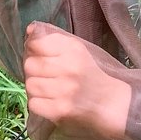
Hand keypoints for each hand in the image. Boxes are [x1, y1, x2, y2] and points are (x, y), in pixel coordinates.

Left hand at [23, 23, 132, 139]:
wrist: (110, 102)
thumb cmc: (90, 74)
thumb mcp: (77, 50)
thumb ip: (54, 39)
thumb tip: (29, 29)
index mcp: (73, 49)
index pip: (36, 44)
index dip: (33, 49)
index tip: (40, 55)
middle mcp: (68, 68)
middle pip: (30, 64)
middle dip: (35, 70)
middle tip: (45, 75)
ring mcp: (64, 90)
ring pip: (30, 85)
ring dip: (37, 88)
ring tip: (48, 89)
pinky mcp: (60, 110)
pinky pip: (34, 104)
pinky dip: (39, 104)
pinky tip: (50, 101)